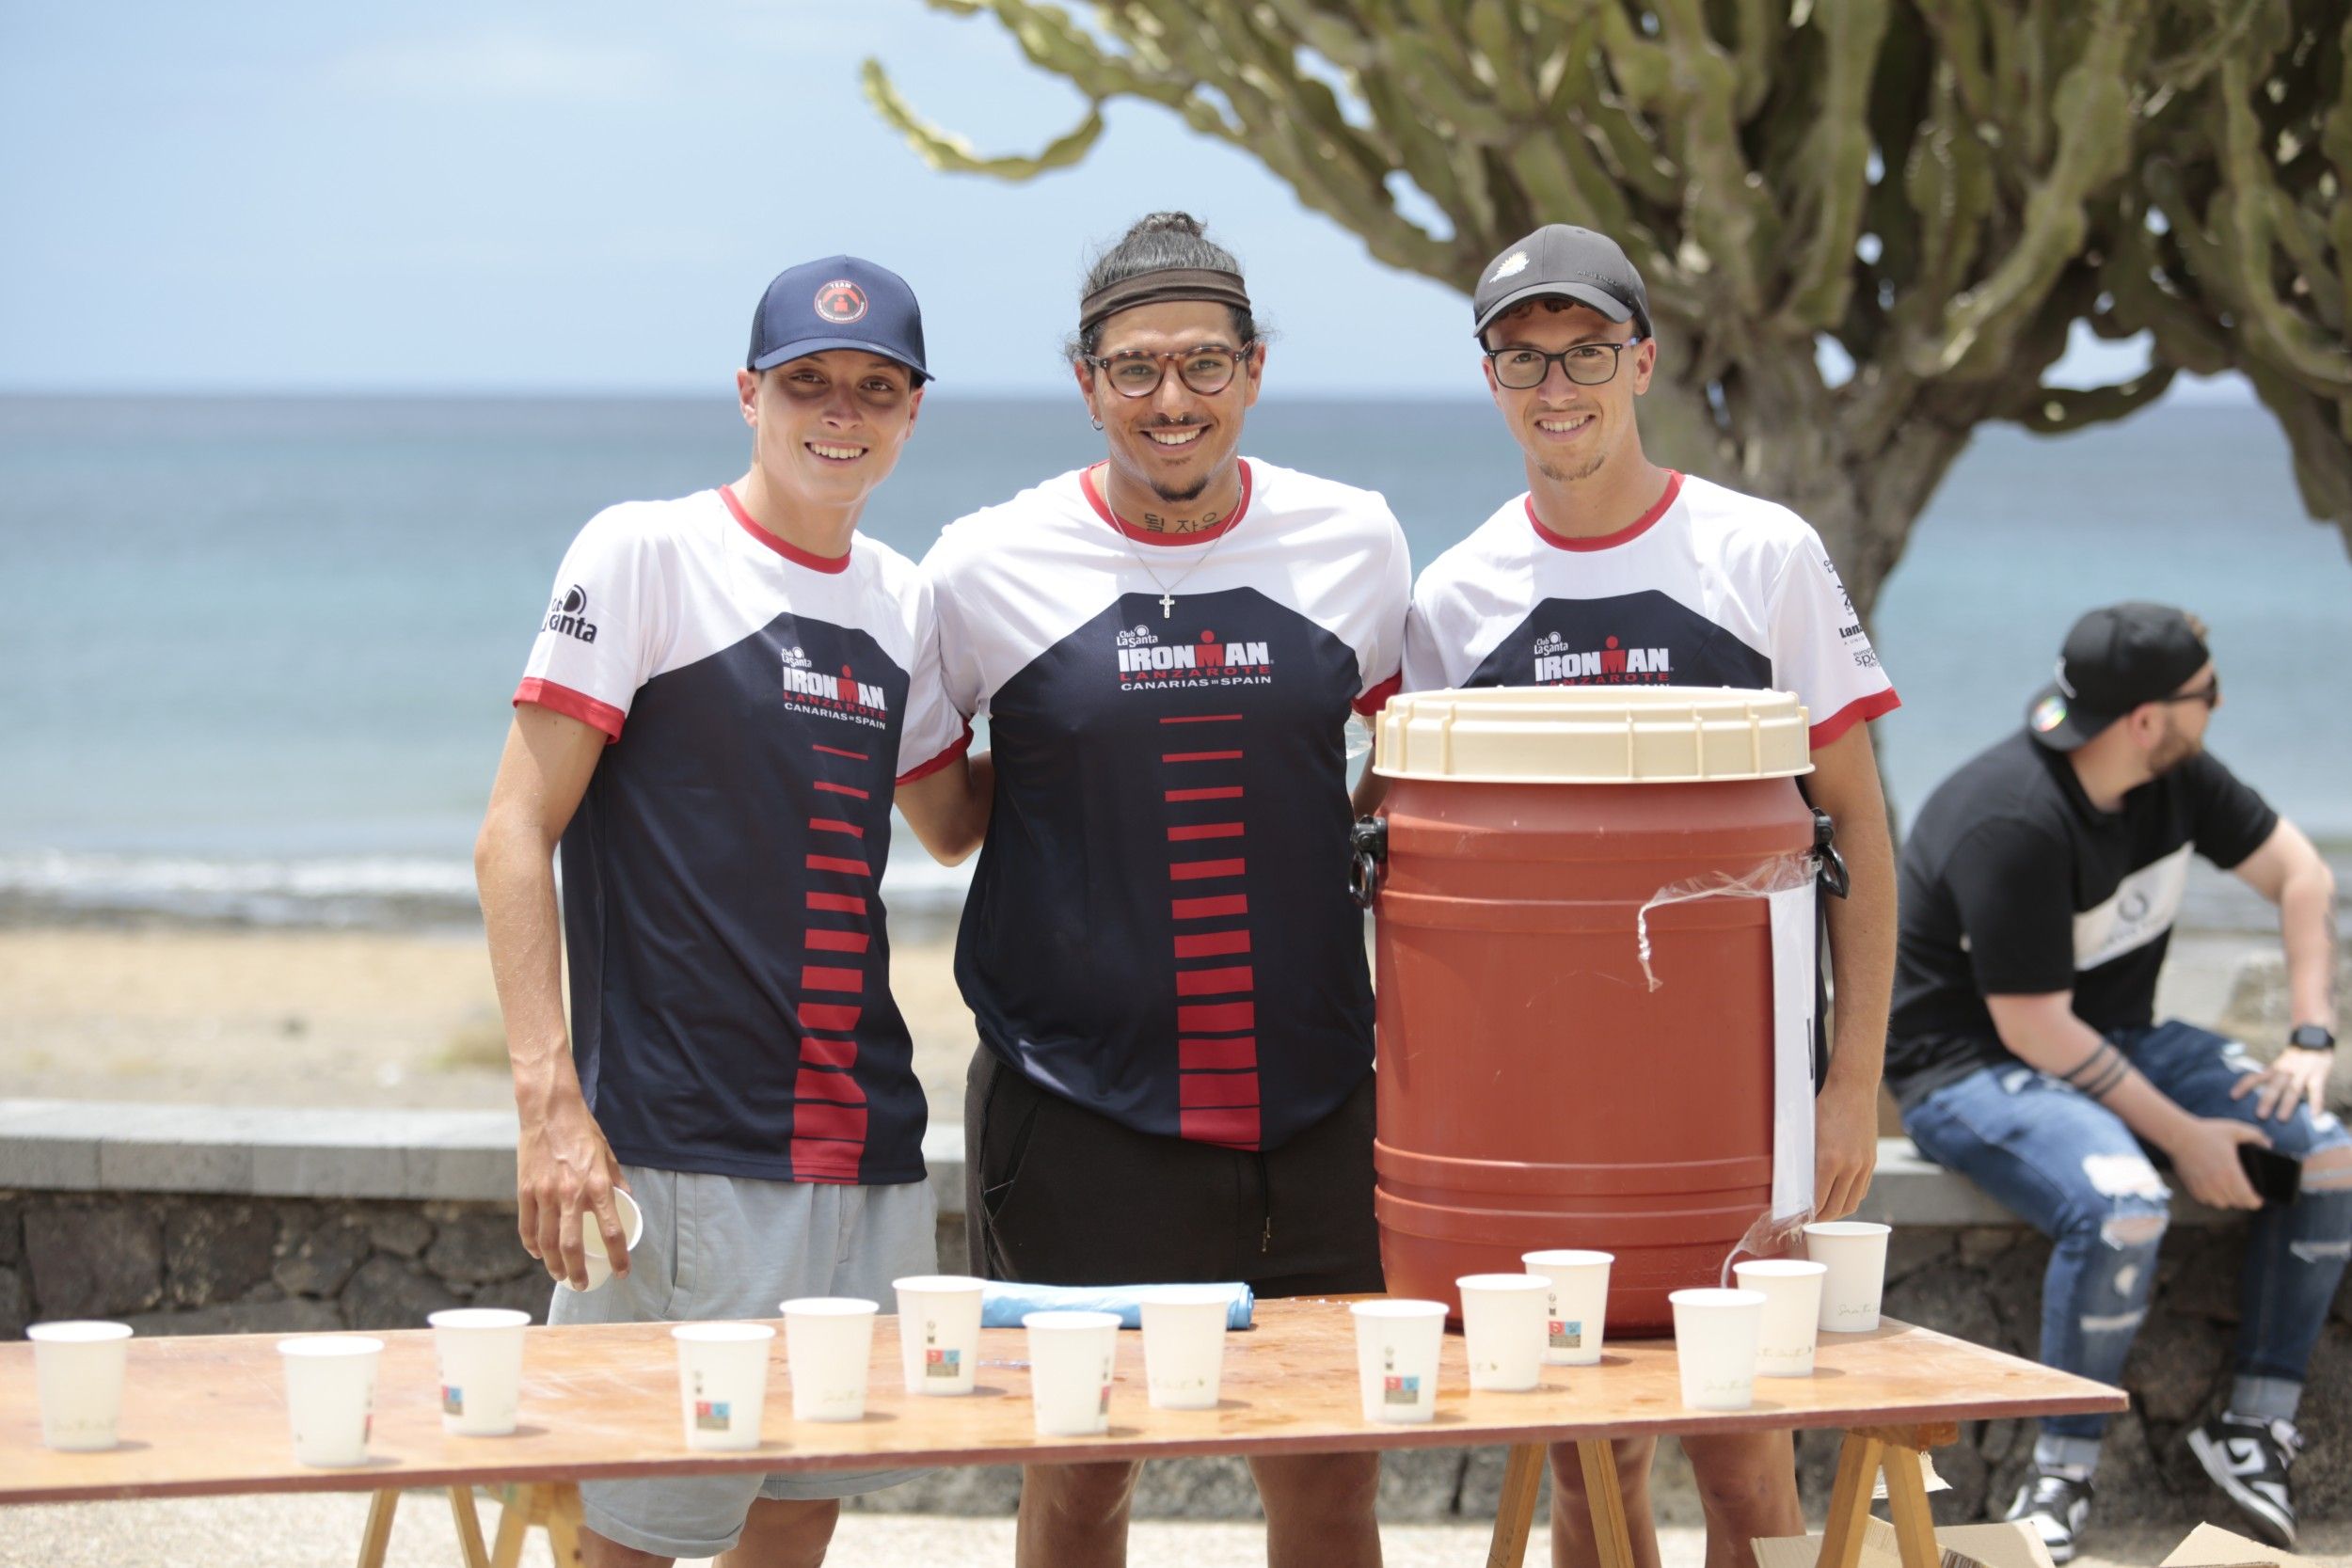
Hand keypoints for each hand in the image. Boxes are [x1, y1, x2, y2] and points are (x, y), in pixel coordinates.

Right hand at [516, 1094, 631, 1288]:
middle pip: (572, 1246)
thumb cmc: (582, 1131)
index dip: (618, 1257)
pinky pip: (527, 1226)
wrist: (550, 1111)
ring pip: (547, 1242)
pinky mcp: (526, 1191)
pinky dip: (532, 1245)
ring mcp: (545, 1194)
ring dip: (554, 1265)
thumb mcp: (608, 1155)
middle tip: (582, 1284)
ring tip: (560, 1276)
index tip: (621, 1272)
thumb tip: (628, 1202)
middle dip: (578, 1272)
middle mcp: (572, 1194)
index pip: (612, 1232)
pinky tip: (538, 1254)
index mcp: (598, 1186)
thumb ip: (617, 1182)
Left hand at [1813, 1080, 1878, 1220]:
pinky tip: (1840, 1198)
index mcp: (1829, 1159)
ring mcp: (1864, 1164)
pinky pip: (1862, 1190)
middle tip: (1810, 1221)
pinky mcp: (1872, 1161)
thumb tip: (1795, 1184)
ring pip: (1852, 1202)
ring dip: (1838, 1212)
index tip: (1800, 1219)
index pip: (1819, 1200)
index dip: (1809, 1214)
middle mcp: (1850, 1166)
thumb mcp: (1807, 1132)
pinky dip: (1850, 1198)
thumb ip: (1805, 1160)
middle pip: (1836, 1207)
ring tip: (1824, 1214)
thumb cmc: (1824, 1106)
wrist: (1854, 1089)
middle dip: (1822, 1218)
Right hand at [2158, 1115, 2270, 1210]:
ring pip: (2222, 1204)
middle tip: (2246, 1191)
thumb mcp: (2235, 1129)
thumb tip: (2269, 1144)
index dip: (2256, 1201)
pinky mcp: (2193, 1189)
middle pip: (2237, 1203)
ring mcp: (2204, 1188)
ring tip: (2230, 1189)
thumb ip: (2255, 1135)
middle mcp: (2218, 1184)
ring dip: (2228, 1199)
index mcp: (2231, 1173)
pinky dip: (2213, 1197)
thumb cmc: (2207, 1132)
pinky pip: (2207, 1201)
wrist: (2178, 1136)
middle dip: (2244, 1199)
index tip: (2259, 1198)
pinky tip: (2215, 1186)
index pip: (2248, 1199)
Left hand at [2229, 1046, 2333, 1121]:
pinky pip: (2317, 1091)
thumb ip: (2272, 1074)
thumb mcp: (2280, 1062)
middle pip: (2274, 1086)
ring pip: (2293, 1089)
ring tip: (2282, 1119)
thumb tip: (2254, 1089)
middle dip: (2267, 1100)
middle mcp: (2286, 1070)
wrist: (2313, 1036)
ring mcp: (2302, 1072)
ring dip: (2287, 1104)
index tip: (2233, 1096)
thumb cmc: (2295, 1055)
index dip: (2244, 1085)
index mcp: (2274, 1068)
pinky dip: (2316, 1103)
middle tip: (2260, 1115)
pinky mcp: (2318, 1075)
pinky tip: (2314, 1116)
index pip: (2256, 1076)